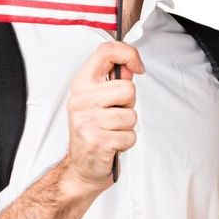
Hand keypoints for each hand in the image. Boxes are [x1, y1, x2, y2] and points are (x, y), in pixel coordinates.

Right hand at [65, 41, 144, 192]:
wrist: (82, 167)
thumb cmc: (93, 131)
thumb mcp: (98, 100)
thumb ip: (114, 81)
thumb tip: (131, 66)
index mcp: (81, 84)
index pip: (106, 52)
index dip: (129, 54)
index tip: (137, 67)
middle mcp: (80, 100)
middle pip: (127, 89)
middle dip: (129, 105)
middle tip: (114, 115)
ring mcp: (87, 121)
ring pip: (131, 115)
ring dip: (127, 126)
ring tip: (112, 131)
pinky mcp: (96, 141)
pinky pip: (130, 135)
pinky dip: (126, 142)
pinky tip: (112, 144)